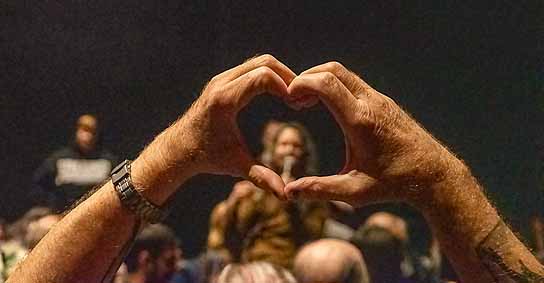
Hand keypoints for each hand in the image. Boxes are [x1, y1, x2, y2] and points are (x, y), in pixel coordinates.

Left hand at [133, 55, 295, 201]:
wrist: (179, 149)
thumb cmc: (206, 157)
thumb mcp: (236, 166)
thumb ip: (261, 178)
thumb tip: (285, 195)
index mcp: (225, 100)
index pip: (264, 77)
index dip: (287, 86)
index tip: (298, 105)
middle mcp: (222, 83)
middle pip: (265, 63)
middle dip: (288, 77)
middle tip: (302, 98)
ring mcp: (222, 79)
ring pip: (259, 62)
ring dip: (280, 74)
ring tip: (293, 97)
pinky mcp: (223, 80)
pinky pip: (252, 68)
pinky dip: (269, 75)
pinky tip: (280, 94)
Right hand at [284, 62, 456, 205]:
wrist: (433, 174)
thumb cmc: (394, 184)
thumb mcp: (354, 192)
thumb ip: (319, 190)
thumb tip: (289, 192)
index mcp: (360, 121)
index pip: (326, 83)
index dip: (301, 84)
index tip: (288, 99)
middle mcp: (370, 103)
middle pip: (332, 69)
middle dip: (306, 78)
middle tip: (293, 99)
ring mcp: (379, 99)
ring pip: (343, 73)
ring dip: (320, 80)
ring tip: (306, 102)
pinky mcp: (383, 101)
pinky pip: (353, 83)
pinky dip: (333, 85)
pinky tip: (327, 106)